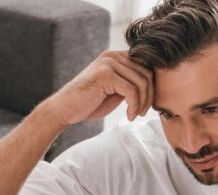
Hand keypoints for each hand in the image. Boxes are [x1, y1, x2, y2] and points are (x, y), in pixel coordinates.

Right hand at [39, 50, 154, 127]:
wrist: (63, 110)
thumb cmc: (88, 103)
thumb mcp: (114, 91)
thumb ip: (129, 84)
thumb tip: (153, 85)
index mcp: (115, 57)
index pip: (145, 66)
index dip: (151, 86)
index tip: (146, 105)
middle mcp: (112, 56)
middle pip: (146, 73)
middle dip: (149, 96)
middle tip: (142, 113)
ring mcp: (108, 63)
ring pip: (141, 82)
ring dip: (142, 103)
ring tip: (135, 115)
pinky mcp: (105, 75)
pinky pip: (131, 90)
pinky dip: (134, 105)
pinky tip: (129, 116)